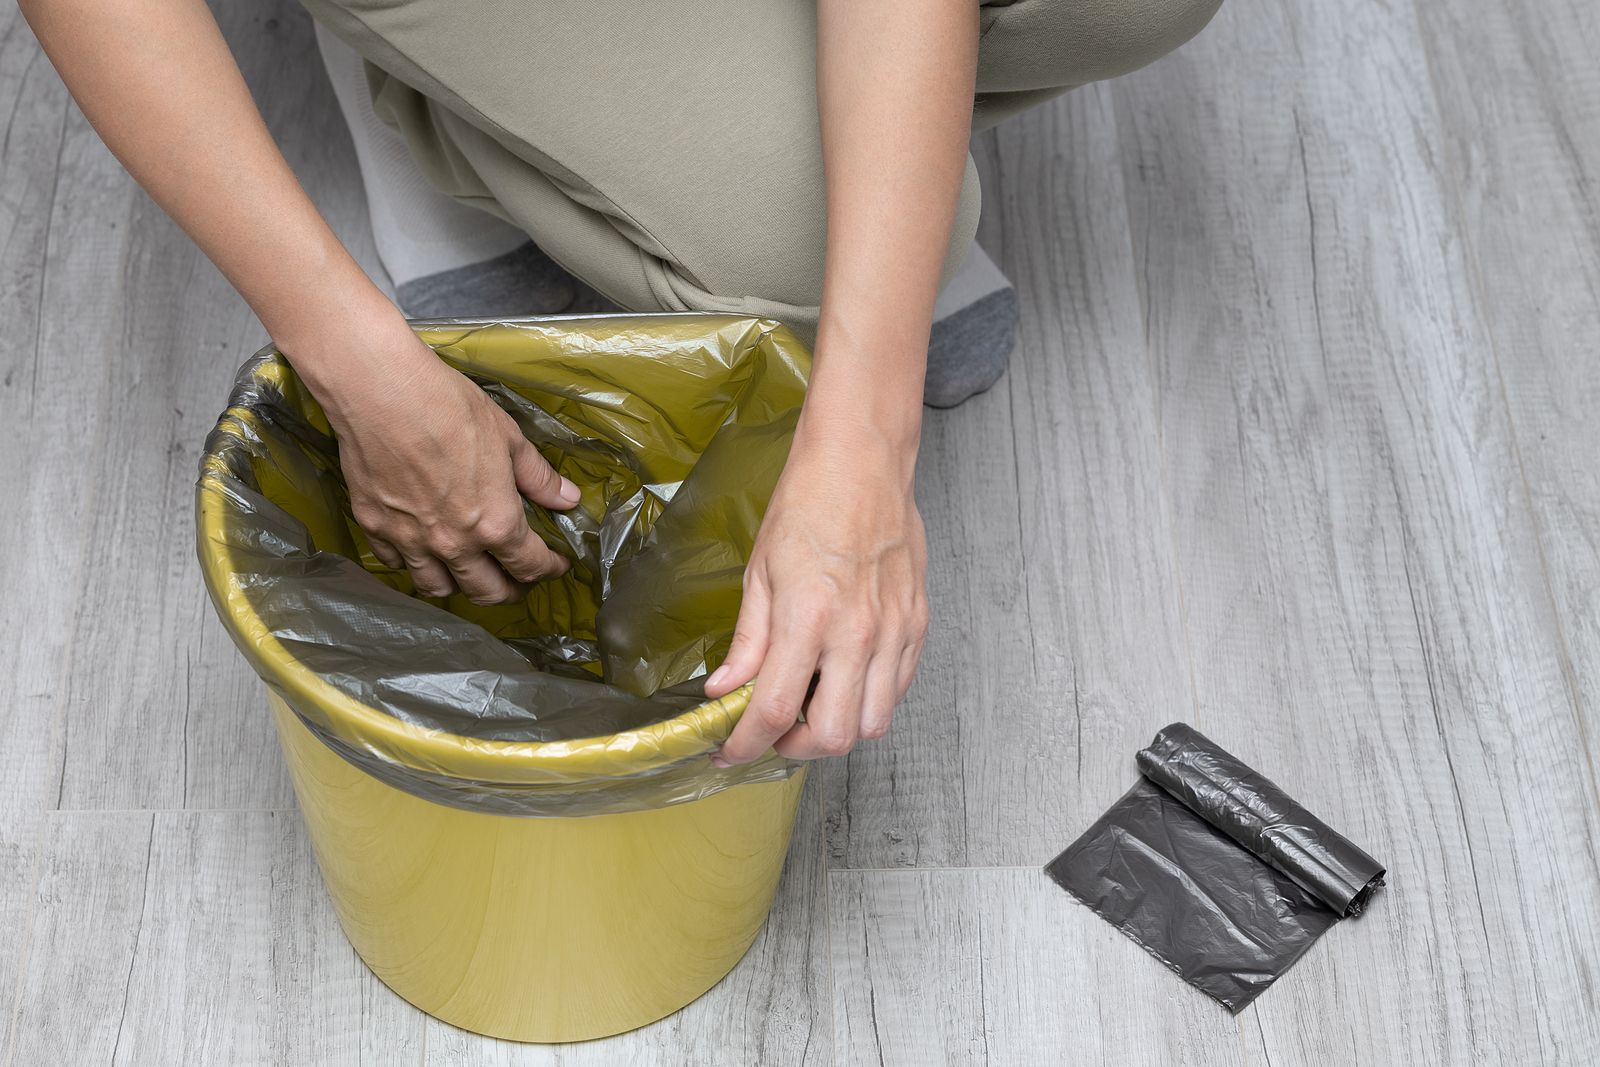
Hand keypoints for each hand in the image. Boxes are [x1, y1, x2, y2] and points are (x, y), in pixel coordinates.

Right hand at [292, 318, 579, 603]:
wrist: (381, 392)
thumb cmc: (450, 408)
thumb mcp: (508, 438)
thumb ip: (538, 478)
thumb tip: (568, 500)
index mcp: (494, 524)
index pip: (529, 566)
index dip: (549, 569)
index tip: (556, 565)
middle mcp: (453, 544)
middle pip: (487, 592)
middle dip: (510, 591)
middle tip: (518, 580)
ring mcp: (410, 541)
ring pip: (437, 588)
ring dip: (460, 588)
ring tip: (471, 574)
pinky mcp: (374, 527)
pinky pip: (396, 564)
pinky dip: (412, 565)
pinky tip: (421, 552)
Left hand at [705, 435, 928, 762]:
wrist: (863, 462)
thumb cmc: (809, 503)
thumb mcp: (759, 570)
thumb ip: (747, 640)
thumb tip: (723, 689)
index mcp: (808, 616)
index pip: (773, 709)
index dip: (745, 744)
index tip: (730, 752)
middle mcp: (857, 632)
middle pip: (832, 735)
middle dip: (794, 746)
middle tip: (773, 730)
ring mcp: (893, 631)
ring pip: (872, 723)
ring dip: (835, 728)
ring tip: (810, 703)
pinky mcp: (916, 625)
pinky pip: (897, 691)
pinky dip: (868, 701)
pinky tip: (843, 679)